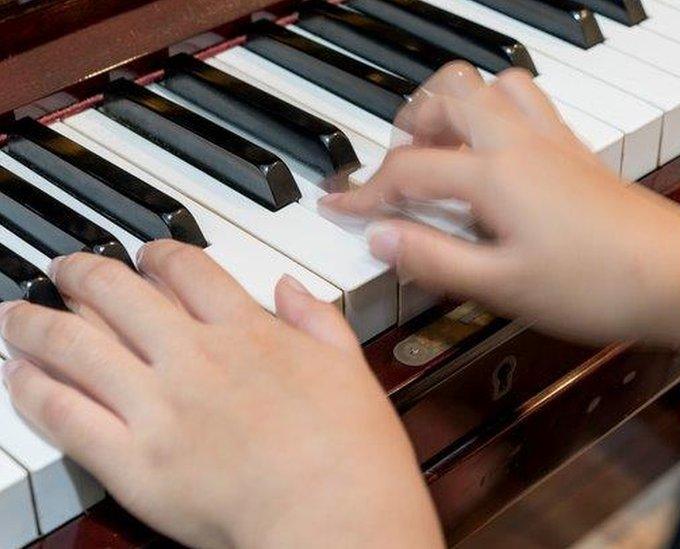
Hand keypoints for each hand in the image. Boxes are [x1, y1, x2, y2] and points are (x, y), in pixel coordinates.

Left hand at [0, 242, 442, 547]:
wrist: (336, 520)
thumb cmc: (354, 454)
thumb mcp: (351, 368)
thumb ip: (317, 319)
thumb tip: (288, 286)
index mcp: (248, 332)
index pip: (186, 269)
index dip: (156, 254)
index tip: (144, 256)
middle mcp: (195, 357)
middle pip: (117, 293)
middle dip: (81, 272)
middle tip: (64, 270)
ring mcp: (158, 407)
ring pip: (76, 345)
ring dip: (36, 322)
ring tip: (16, 315)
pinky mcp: (133, 461)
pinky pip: (65, 414)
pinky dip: (34, 390)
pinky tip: (20, 375)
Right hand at [325, 63, 679, 367]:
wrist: (679, 277)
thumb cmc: (596, 285)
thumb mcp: (502, 286)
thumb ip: (434, 258)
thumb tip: (379, 238)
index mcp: (493, 173)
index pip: (408, 169)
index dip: (364, 190)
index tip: (336, 204)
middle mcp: (520, 142)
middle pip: (447, 95)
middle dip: (409, 123)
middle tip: (396, 168)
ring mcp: (553, 140)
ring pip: (490, 83)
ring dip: (454, 104)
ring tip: (442, 148)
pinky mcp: (578, 150)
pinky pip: (527, 101)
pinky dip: (496, 110)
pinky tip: (496, 151)